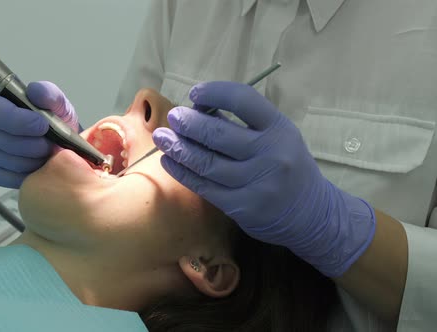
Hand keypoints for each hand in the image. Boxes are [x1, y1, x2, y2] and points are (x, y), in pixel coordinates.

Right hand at [0, 81, 78, 187]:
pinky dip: (26, 174)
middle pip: (2, 140)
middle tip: (51, 144)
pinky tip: (38, 166)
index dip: (19, 121)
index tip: (43, 125)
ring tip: (47, 153)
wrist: (61, 143)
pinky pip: (5, 177)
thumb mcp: (58, 103)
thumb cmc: (55, 120)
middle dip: (32, 145)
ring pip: (5, 160)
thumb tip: (34, 91)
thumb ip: (49, 94)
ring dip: (32, 160)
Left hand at [153, 81, 375, 276]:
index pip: (244, 100)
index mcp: (280, 128)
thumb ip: (244, 124)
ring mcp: (256, 183)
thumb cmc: (287, 166)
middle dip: (188, 123)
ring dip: (178, 148)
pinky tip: (169, 162)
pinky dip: (182, 173)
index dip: (215, 92)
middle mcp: (271, 154)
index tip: (195, 93)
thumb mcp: (277, 138)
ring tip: (162, 137)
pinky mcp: (242, 207)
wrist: (311, 214)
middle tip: (173, 116)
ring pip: (207, 162)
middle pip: (218, 134)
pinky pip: (205, 186)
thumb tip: (199, 109)